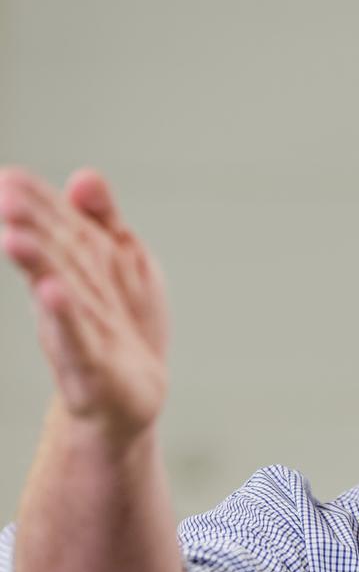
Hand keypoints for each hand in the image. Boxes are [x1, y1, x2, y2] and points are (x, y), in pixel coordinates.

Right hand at [0, 167, 169, 440]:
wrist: (133, 396)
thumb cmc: (124, 323)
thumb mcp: (126, 263)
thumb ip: (105, 223)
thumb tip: (84, 176)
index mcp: (83, 269)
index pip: (62, 231)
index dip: (40, 205)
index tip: (11, 177)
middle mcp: (75, 299)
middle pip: (57, 259)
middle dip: (33, 228)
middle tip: (4, 197)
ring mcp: (83, 334)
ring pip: (63, 296)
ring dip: (40, 268)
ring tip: (15, 240)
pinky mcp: (94, 370)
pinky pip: (80, 341)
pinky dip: (67, 318)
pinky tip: (52, 295)